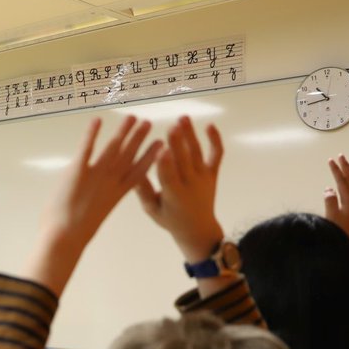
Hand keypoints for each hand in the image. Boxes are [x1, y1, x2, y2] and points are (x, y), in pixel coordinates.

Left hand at [29, 116, 159, 295]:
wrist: (65, 237)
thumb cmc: (75, 233)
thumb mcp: (95, 214)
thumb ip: (99, 200)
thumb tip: (97, 196)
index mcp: (116, 194)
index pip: (138, 172)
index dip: (149, 157)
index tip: (160, 146)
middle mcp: (110, 182)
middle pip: (128, 155)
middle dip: (138, 138)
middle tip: (148, 123)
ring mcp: (95, 175)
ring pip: (113, 148)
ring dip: (123, 131)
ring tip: (133, 117)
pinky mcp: (77, 170)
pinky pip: (87, 147)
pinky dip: (92, 133)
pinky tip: (98, 120)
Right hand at [134, 116, 225, 262]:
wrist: (198, 229)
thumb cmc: (170, 219)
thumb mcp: (151, 209)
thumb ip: (143, 190)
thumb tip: (131, 171)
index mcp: (174, 196)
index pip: (168, 177)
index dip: (164, 164)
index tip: (160, 150)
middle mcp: (191, 185)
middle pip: (184, 161)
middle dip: (178, 144)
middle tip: (172, 126)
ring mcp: (204, 178)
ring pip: (197, 154)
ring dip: (191, 135)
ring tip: (182, 118)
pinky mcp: (212, 174)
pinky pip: (216, 155)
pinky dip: (215, 141)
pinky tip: (209, 126)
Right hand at [323, 154, 348, 248]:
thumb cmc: (341, 232)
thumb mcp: (332, 216)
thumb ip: (330, 201)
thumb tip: (328, 188)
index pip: (342, 180)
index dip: (336, 170)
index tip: (330, 160)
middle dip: (346, 167)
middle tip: (341, 156)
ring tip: (345, 165)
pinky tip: (346, 184)